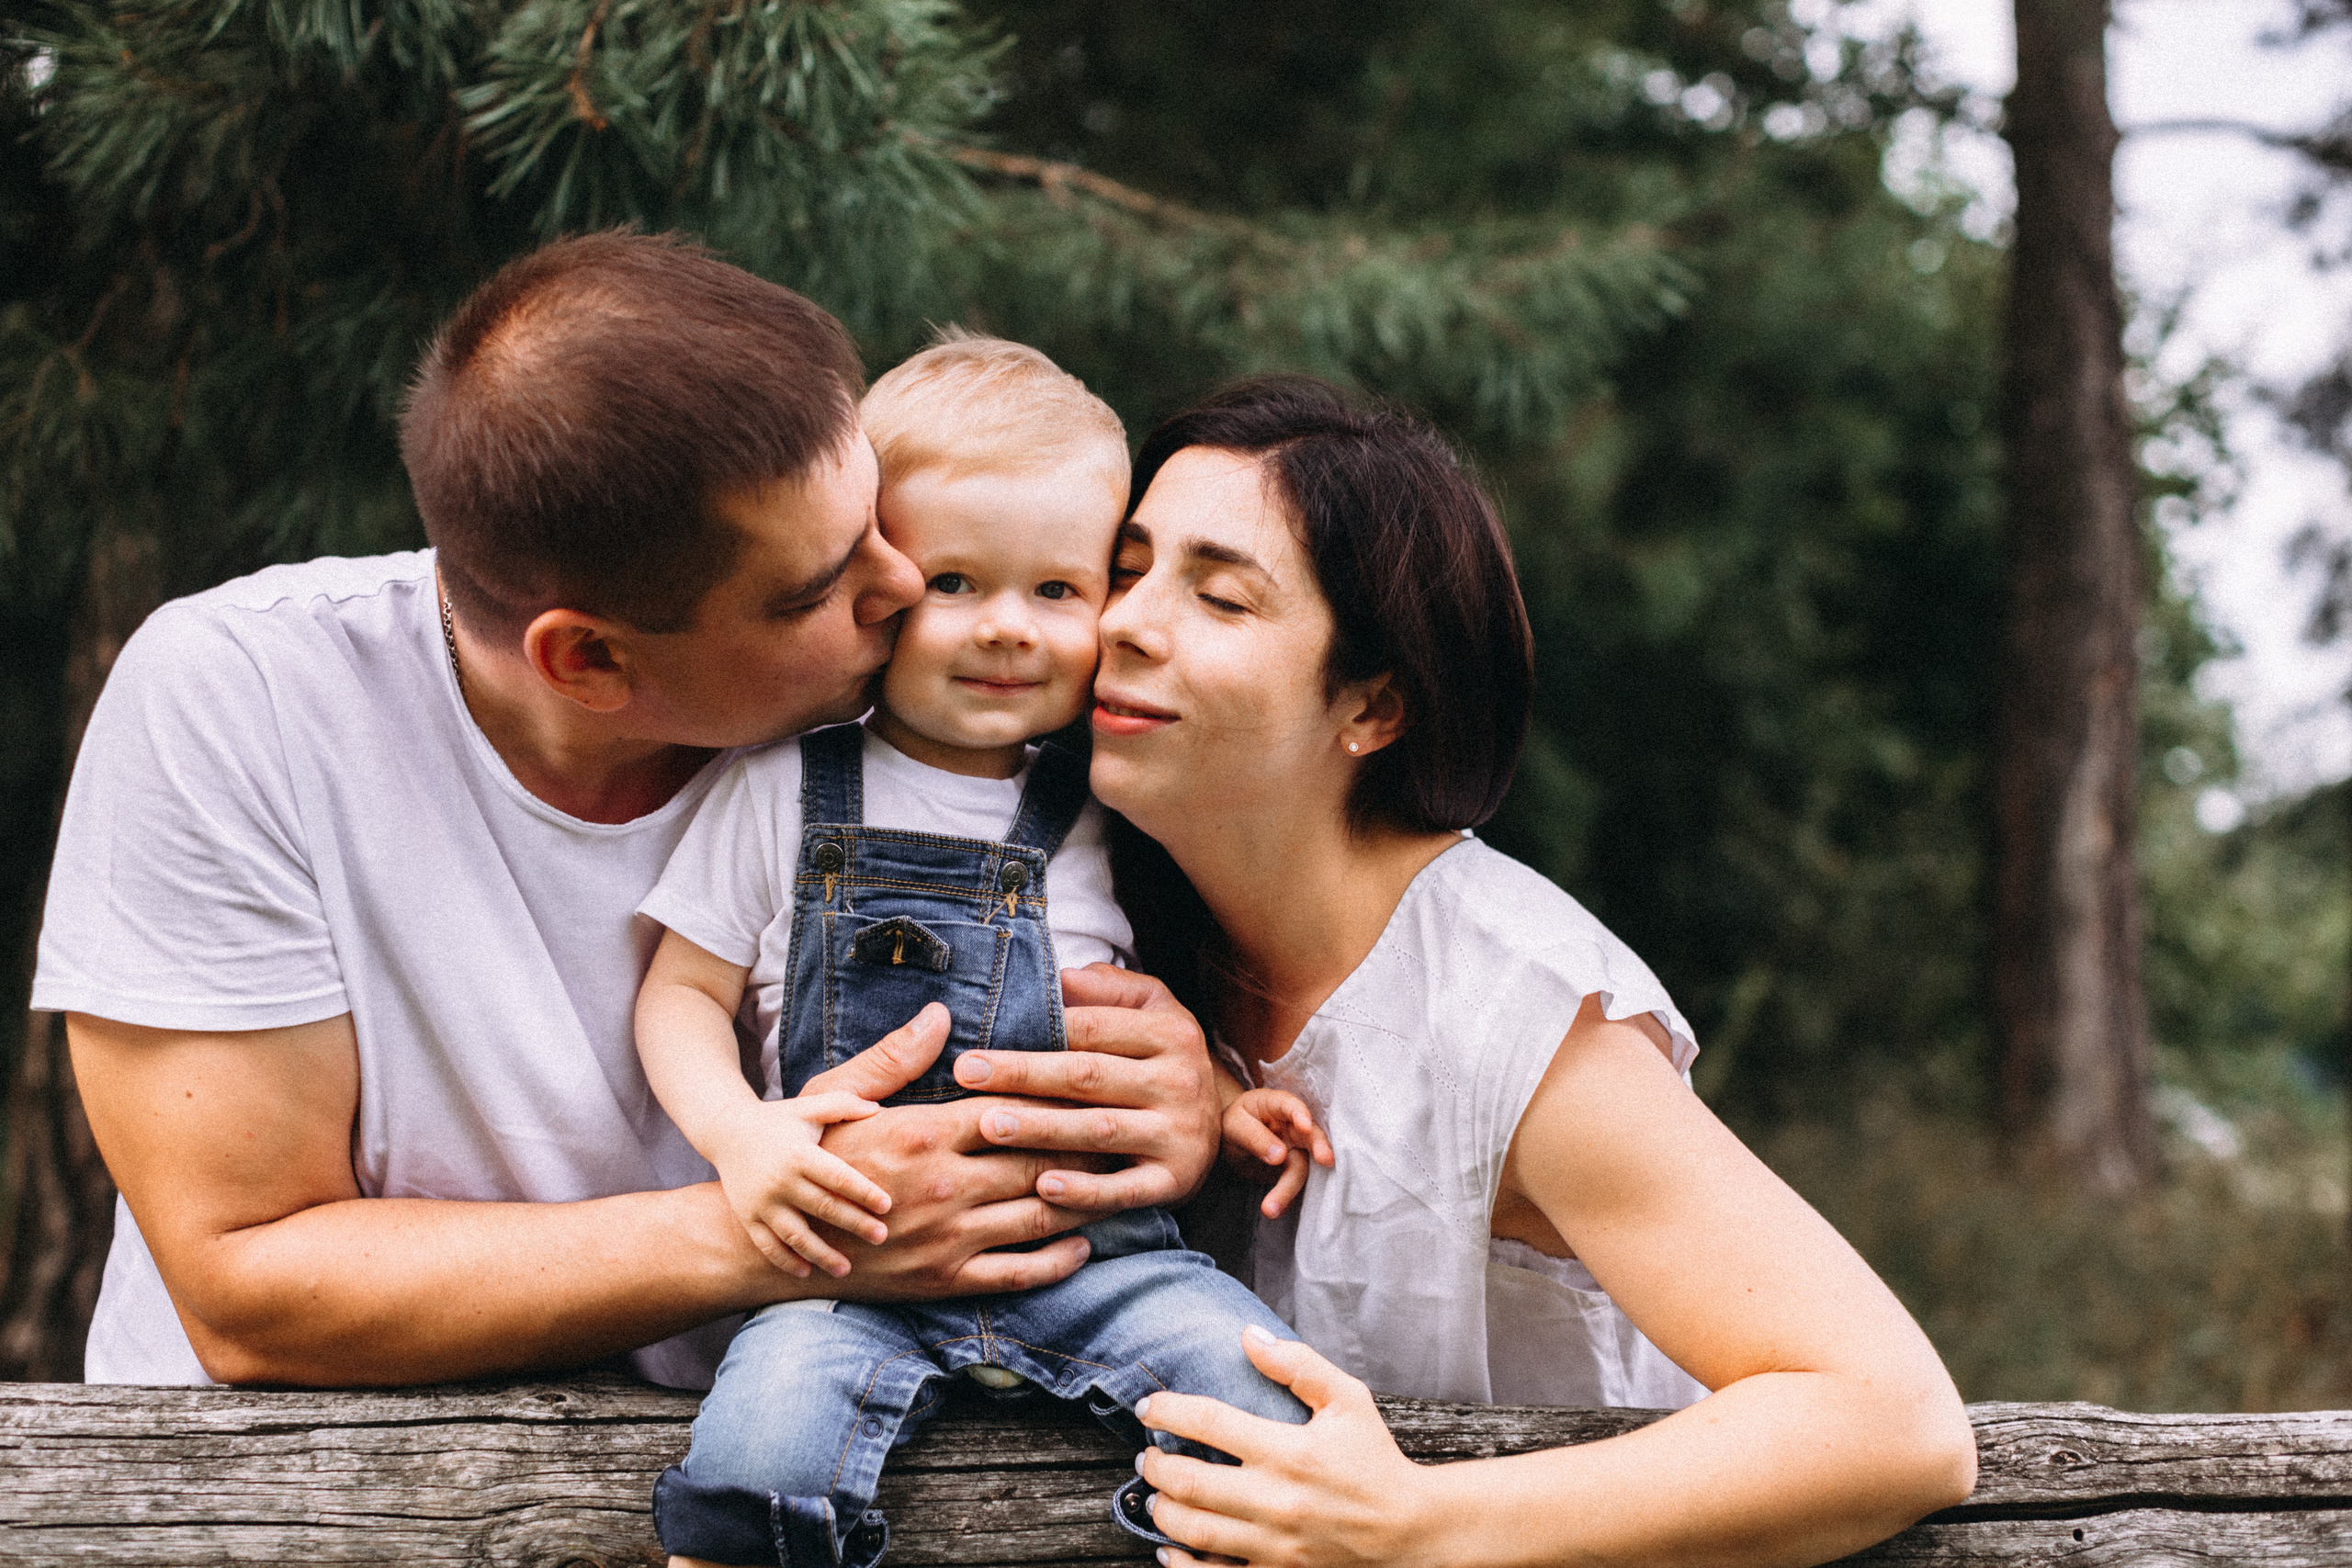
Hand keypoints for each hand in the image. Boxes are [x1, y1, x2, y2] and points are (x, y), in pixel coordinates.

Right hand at [705, 1091, 890, 1279]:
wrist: (726, 1131)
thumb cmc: (778, 1120)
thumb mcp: (808, 1107)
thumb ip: (844, 1106)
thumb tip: (879, 1110)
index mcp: (800, 1154)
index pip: (838, 1177)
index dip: (863, 1192)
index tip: (887, 1206)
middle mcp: (781, 1181)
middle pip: (824, 1208)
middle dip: (855, 1224)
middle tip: (882, 1237)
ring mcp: (762, 1202)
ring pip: (796, 1235)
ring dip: (822, 1255)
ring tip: (846, 1269)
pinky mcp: (747, 1217)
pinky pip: (768, 1245)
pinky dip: (785, 1261)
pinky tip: (806, 1273)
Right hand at [800, 1003, 1094, 1298]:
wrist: (772, 1242)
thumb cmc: (809, 1155)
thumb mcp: (840, 1096)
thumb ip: (896, 1058)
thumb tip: (939, 1014)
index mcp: (923, 1132)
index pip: (1012, 1108)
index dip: (1057, 1097)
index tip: (1092, 1085)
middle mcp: (943, 1186)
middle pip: (1038, 1160)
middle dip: (1086, 1146)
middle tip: (1124, 1130)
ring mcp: (947, 1238)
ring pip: (1038, 1216)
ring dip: (1083, 1200)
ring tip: (1117, 1181)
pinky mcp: (945, 1281)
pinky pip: (1018, 1273)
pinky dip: (1058, 1261)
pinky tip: (1083, 1244)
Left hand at [944, 963, 1219, 1212]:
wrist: (1228, 1126)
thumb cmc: (1165, 1059)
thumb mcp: (1155, 1009)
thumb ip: (1109, 989)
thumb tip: (1059, 980)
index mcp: (1171, 1033)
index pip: (1094, 1028)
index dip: (1036, 1030)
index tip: (978, 1038)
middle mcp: (1180, 1082)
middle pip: (1088, 1076)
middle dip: (1023, 1074)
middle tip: (966, 1074)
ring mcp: (1179, 1135)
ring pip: (1098, 1130)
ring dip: (1041, 1129)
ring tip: (988, 1125)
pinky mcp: (1174, 1181)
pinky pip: (1124, 1189)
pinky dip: (1084, 1191)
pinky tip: (1042, 1186)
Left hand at [1137, 1328, 1437, 1567]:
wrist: (1407, 1529)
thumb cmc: (1373, 1460)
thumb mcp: (1348, 1400)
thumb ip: (1299, 1364)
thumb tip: (1249, 1337)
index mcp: (1290, 1451)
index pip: (1210, 1422)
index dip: (1168, 1410)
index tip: (1148, 1407)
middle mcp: (1277, 1499)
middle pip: (1190, 1482)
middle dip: (1157, 1466)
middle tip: (1147, 1455)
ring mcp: (1275, 1543)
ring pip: (1196, 1530)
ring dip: (1162, 1511)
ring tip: (1156, 1495)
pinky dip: (1183, 1566)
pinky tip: (1170, 1549)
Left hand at [1223, 1088, 1334, 1218]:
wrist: (1231, 1143)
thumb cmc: (1234, 1124)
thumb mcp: (1234, 1125)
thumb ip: (1254, 1137)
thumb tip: (1279, 1155)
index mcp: (1275, 1105)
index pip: (1290, 1105)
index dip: (1300, 1114)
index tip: (1306, 1126)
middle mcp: (1293, 1127)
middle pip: (1310, 1137)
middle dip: (1320, 1148)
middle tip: (1327, 1161)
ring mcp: (1296, 1149)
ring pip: (1302, 1168)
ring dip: (1289, 1189)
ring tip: (1269, 1210)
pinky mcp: (1294, 1170)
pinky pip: (1295, 1186)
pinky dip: (1286, 1200)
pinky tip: (1274, 1211)